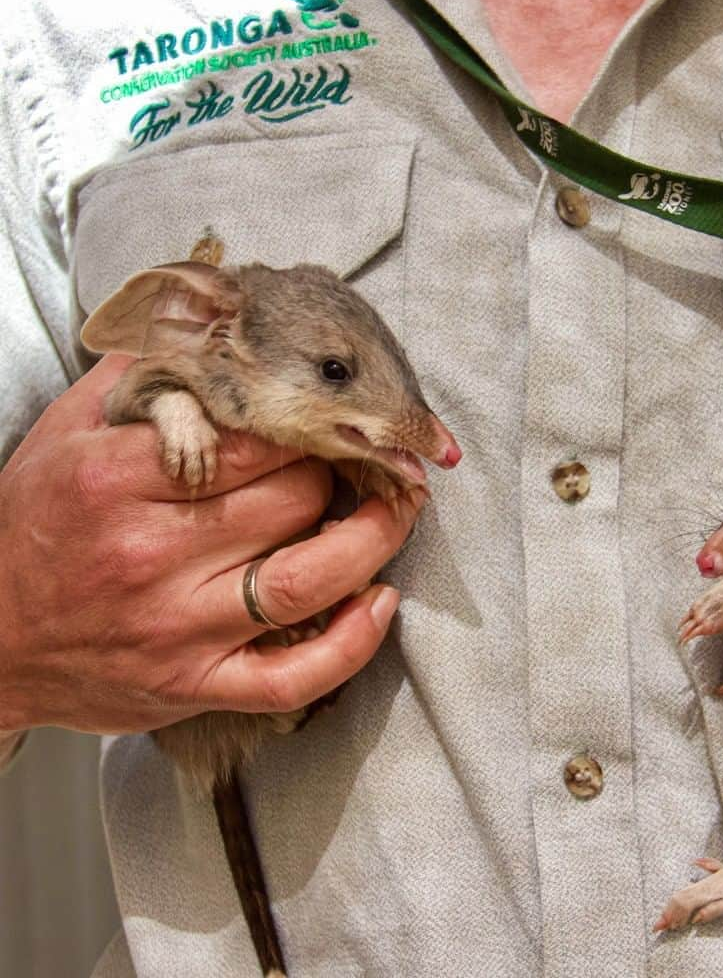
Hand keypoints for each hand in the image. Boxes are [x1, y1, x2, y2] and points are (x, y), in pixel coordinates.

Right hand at [0, 355, 423, 734]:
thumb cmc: (34, 527)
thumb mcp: (67, 433)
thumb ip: (140, 376)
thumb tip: (210, 322)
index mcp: (117, 479)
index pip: (250, 438)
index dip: (308, 425)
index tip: (333, 419)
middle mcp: (151, 552)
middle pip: (290, 499)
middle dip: (340, 473)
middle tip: (364, 460)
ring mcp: (177, 628)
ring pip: (307, 578)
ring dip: (374, 541)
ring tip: (399, 510)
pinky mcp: (194, 686)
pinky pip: (292, 677)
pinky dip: (351, 644)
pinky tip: (380, 603)